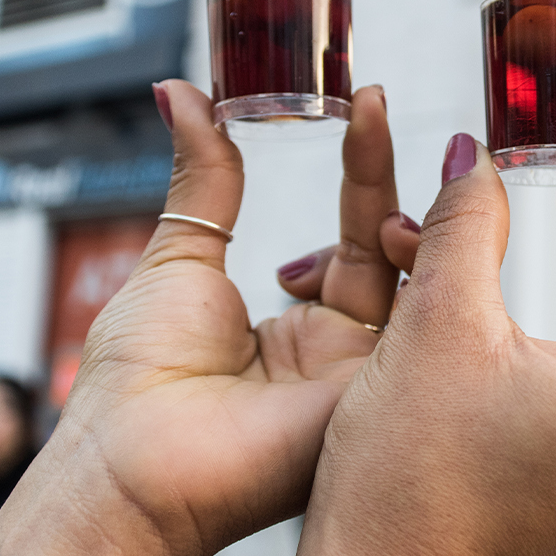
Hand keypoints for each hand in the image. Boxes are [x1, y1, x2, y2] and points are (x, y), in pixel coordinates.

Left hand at [0, 82, 401, 555]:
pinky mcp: (380, 399)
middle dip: (382, 172)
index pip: (350, 234)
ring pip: (414, 278)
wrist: (131, 463)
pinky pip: (424, 323)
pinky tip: (404, 211)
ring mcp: (365, 378)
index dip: (363, 168)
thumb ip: (206, 177)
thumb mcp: (180, 256)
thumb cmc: (136, 380)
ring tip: (371, 136)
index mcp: (293, 328)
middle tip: (371, 100)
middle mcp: (339, 353)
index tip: (362, 100)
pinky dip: (424, 263)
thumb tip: (182, 92)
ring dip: (402, 206)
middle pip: (387, 247)